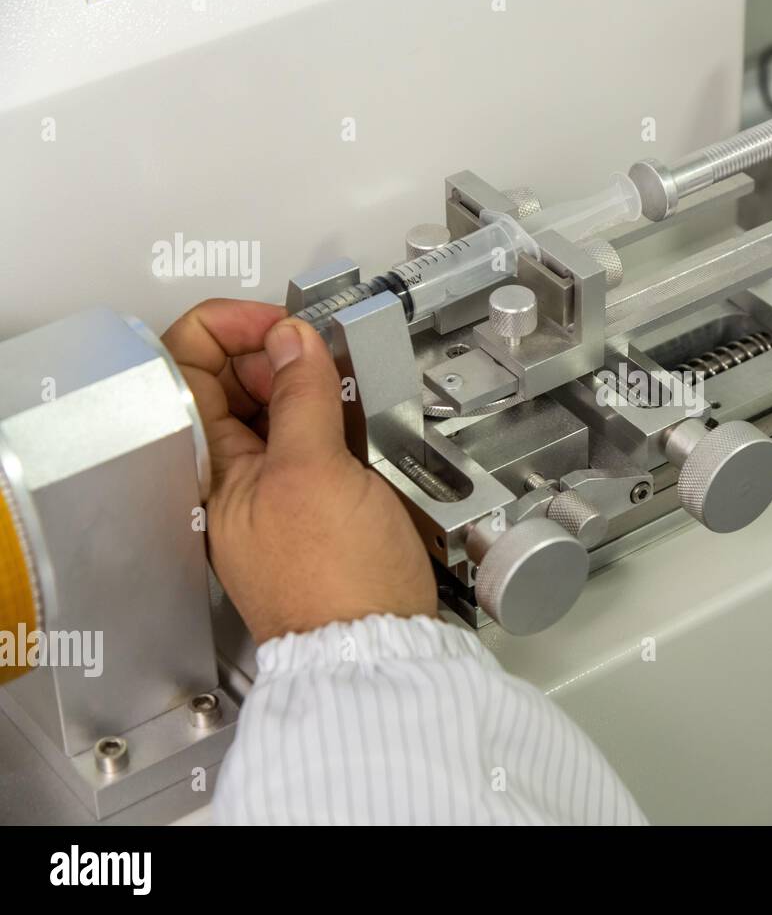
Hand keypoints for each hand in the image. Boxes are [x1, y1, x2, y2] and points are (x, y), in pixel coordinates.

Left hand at [161, 301, 437, 642]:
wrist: (378, 648)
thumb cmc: (337, 582)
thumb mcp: (315, 470)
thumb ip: (300, 396)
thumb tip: (291, 338)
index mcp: (210, 468)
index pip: (190, 368)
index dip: (231, 331)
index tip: (283, 326)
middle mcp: (234, 478)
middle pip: (235, 382)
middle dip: (279, 354)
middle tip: (322, 359)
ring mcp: (275, 493)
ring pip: (280, 410)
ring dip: (313, 387)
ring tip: (348, 392)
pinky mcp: (316, 507)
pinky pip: (315, 443)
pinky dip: (337, 421)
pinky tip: (363, 427)